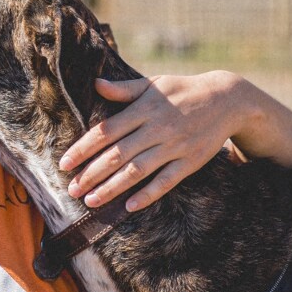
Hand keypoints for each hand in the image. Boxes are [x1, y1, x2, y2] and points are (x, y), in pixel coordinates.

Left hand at [57, 72, 250, 211]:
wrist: (227, 99)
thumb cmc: (183, 90)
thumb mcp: (153, 84)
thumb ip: (123, 89)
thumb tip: (96, 84)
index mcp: (143, 109)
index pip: (106, 131)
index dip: (83, 148)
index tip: (64, 163)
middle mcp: (156, 128)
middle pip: (117, 155)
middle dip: (91, 174)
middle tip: (71, 190)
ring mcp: (174, 146)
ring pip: (138, 171)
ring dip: (112, 188)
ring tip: (91, 201)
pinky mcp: (191, 161)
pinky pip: (167, 181)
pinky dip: (149, 194)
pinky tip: (130, 207)